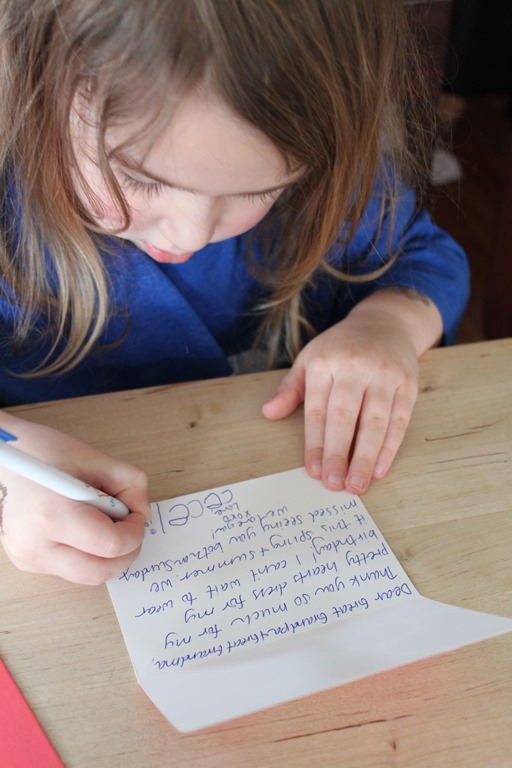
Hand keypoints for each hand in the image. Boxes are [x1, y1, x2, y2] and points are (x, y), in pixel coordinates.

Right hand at [0, 415, 149, 583]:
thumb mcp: (93, 457)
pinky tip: (80, 527)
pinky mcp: (25, 562)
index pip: (111, 545)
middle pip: (99, 572)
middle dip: (125, 554)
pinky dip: (86, 554)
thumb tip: (143, 514)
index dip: (135, 534)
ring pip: (86, 575)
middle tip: (130, 530)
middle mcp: (36, 543)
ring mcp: (27, 557)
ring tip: (102, 523)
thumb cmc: (41, 452)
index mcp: (53, 514)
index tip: (136, 518)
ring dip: (106, 556)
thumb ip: (129, 484)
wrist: (0, 460)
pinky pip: (69, 569)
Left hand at [262, 290, 439, 493]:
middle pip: (345, 417)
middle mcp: (355, 368)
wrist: (385, 323)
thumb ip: (290, 389)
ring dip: (365, 457)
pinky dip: (389, 447)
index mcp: (325, 363)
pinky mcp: (408, 384)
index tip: (313, 471)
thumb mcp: (309, 359)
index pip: (318, 410)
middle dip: (338, 454)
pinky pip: (399, 420)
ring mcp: (384, 375)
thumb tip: (268, 413)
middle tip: (334, 484)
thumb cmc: (340, 348)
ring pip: (375, 422)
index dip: (315, 443)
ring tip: (357, 484)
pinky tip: (379, 468)